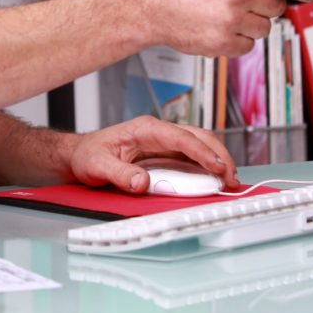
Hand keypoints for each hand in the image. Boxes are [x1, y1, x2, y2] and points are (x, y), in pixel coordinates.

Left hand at [66, 115, 237, 193]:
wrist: (81, 154)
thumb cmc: (88, 155)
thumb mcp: (98, 166)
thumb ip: (120, 174)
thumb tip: (142, 182)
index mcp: (145, 129)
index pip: (181, 137)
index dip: (201, 152)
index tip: (217, 166)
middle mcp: (158, 132)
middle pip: (197, 137)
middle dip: (218, 155)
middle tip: (231, 178)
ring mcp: (164, 142)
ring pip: (199, 144)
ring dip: (217, 160)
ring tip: (231, 180)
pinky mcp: (166, 153)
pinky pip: (192, 156)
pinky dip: (208, 166)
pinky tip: (217, 178)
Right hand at [140, 0, 312, 57]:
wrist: (155, 7)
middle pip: (278, 6)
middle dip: (266, 3)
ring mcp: (231, 20)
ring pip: (265, 27)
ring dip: (252, 22)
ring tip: (226, 13)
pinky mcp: (224, 43)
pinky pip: (249, 45)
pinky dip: (238, 39)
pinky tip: (220, 27)